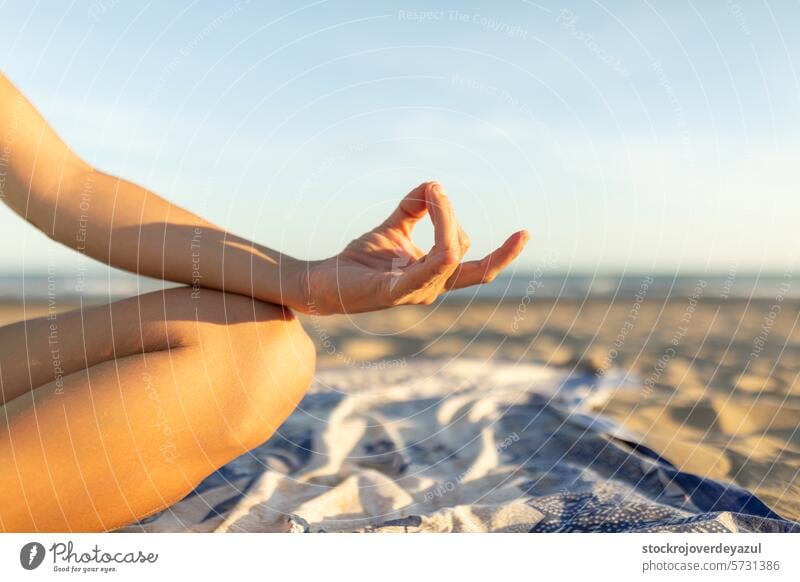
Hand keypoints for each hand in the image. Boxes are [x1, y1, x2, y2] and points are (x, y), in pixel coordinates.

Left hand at [299, 181, 528, 314]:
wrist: (322, 281)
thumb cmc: (360, 259)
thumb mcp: (394, 226)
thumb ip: (414, 207)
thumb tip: (435, 184)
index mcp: (435, 276)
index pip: (478, 269)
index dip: (504, 254)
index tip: (525, 232)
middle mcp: (431, 287)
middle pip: (461, 246)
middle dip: (451, 213)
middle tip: (432, 191)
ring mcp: (416, 293)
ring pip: (451, 254)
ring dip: (446, 218)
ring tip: (432, 194)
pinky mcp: (396, 292)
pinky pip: (429, 266)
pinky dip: (439, 234)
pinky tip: (433, 203)